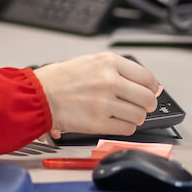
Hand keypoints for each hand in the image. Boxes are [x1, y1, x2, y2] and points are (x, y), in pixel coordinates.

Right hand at [32, 53, 160, 138]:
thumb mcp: (91, 62)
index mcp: (109, 62)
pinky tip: (115, 121)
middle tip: (141, 106)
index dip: (152, 88)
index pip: (147, 77)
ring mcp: (105, 102)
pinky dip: (125, 128)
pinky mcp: (99, 122)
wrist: (39, 95)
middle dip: (147, 105)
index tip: (150, 92)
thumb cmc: (61, 79)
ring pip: (139, 115)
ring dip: (135, 117)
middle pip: (147, 98)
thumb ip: (119, 71)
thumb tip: (147, 85)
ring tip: (123, 114)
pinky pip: (127, 129)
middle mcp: (110, 80)